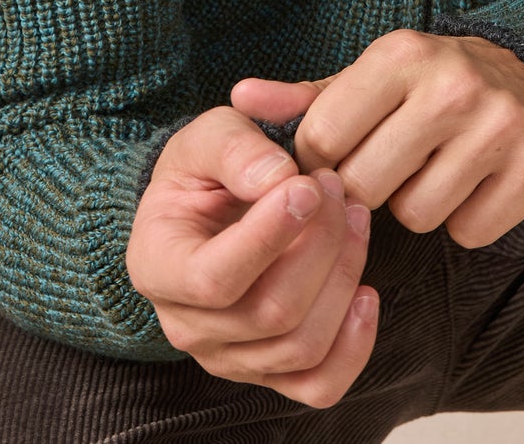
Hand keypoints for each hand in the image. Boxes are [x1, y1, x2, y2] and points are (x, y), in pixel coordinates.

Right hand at [125, 106, 377, 407]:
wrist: (210, 202)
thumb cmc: (207, 169)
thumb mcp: (207, 137)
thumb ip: (237, 149)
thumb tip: (279, 179)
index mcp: (157, 266)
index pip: (214, 278)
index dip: (269, 236)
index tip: (309, 184)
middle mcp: (186, 325)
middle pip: (270, 312)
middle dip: (320, 244)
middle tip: (336, 184)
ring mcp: (228, 357)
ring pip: (301, 345)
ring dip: (343, 275)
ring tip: (354, 215)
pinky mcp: (269, 371)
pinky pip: (318, 385)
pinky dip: (354, 345)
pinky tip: (365, 291)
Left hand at [231, 29, 523, 248]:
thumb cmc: (428, 85)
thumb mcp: (366, 79)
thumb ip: (303, 98)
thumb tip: (240, 97)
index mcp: (401, 54)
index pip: (322, 139)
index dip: (322, 162)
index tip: (341, 155)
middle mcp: (453, 84)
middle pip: (365, 185)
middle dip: (370, 188)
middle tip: (394, 163)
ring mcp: (500, 125)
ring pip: (416, 215)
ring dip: (417, 205)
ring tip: (435, 169)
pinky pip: (468, 232)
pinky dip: (465, 220)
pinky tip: (474, 184)